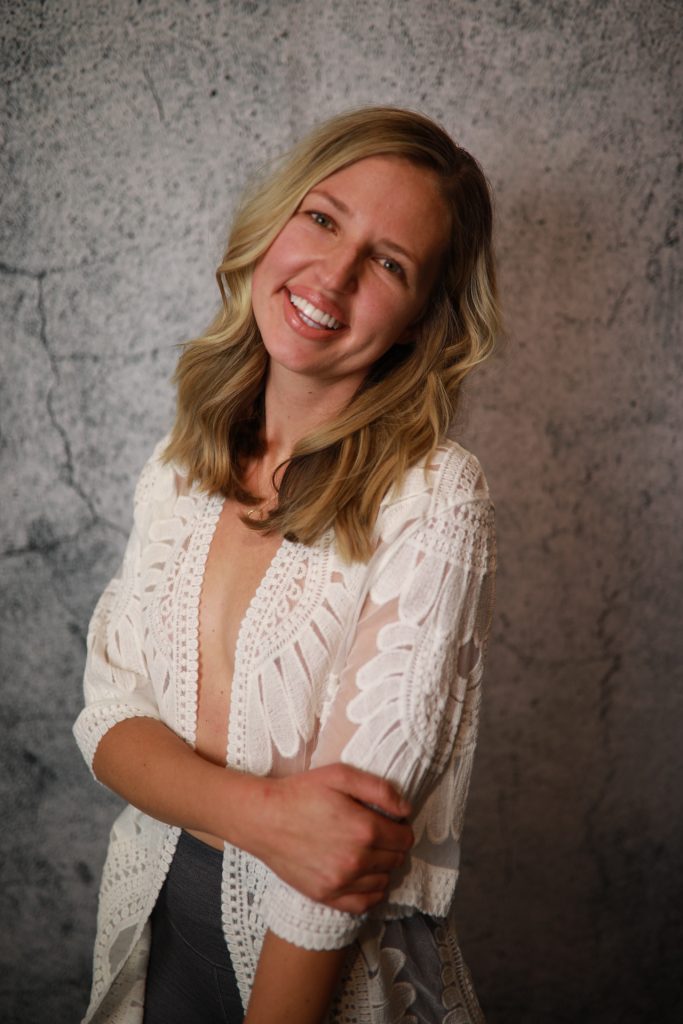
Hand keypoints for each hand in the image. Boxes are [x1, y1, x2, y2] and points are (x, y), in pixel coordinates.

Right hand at [242, 764, 412, 912]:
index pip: (405, 838)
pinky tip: (363, 876)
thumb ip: (380, 789)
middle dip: (393, 846)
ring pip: (384, 881)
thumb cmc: (301, 792)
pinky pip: (364, 903)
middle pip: (396, 860)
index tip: (390, 821)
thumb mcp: (341, 775)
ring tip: (367, 852)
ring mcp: (341, 882)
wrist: (263, 818)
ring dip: (382, 867)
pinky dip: (371, 892)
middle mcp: (356, 860)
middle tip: (377, 834)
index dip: (401, 828)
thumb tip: (406, 810)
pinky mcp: (326, 895)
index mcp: (364, 829)